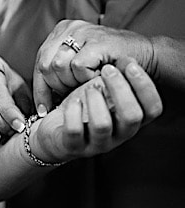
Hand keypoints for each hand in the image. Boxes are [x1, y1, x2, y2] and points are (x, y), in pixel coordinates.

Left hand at [27, 60, 163, 164]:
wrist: (53, 130)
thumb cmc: (82, 108)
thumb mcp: (101, 92)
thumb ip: (115, 81)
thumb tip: (128, 60)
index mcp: (130, 122)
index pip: (153, 109)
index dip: (146, 87)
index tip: (131, 65)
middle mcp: (118, 136)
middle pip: (132, 116)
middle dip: (121, 89)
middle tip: (108, 69)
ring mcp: (96, 144)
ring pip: (102, 125)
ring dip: (95, 100)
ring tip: (89, 88)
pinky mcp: (73, 147)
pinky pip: (74, 131)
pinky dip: (73, 112)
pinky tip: (73, 100)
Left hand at [33, 20, 157, 114]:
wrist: (146, 54)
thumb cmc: (112, 64)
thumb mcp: (80, 64)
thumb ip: (60, 73)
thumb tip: (40, 102)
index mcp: (61, 31)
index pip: (39, 62)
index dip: (40, 88)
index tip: (42, 109)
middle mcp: (69, 28)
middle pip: (44, 65)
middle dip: (54, 87)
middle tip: (69, 96)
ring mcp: (82, 32)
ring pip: (57, 66)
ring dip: (71, 82)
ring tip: (85, 85)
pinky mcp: (96, 41)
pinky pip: (77, 66)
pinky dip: (84, 78)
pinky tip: (97, 78)